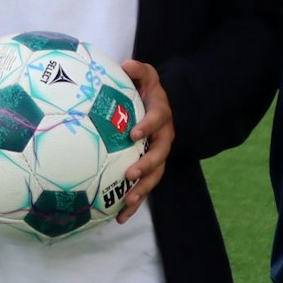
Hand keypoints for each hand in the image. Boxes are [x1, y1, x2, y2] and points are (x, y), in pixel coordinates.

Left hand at [115, 61, 174, 222]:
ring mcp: (158, 156)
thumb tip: (126, 64)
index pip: (156, 120)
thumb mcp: (146, 76)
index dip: (147, 126)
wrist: (161, 107)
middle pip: (159, 155)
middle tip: (131, 174)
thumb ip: (138, 70)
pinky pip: (144, 188)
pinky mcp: (150, 169)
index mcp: (160, 115)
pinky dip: (134, 204)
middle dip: (146, 166)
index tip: (133, 133)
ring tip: (128, 203)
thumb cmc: (148, 91)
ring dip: (142, 191)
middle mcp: (163, 138)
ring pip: (155, 176)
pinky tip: (119, 218)